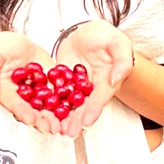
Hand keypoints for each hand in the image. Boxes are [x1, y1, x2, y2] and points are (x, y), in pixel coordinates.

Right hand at [0, 32, 59, 134]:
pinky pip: (60, 93)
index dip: (23, 112)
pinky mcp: (50, 85)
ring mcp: (38, 92)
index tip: (30, 119)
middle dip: (43, 120)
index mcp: (7, 93)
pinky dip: (68, 100)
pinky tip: (76, 106)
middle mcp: (23, 97)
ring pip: (48, 106)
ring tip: (65, 125)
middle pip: (33, 110)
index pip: (15, 104)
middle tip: (52, 128)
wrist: (14, 45)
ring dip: (57, 117)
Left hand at [53, 20, 133, 136]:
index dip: (94, 109)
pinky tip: (41, 111)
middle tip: (69, 132)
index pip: (101, 98)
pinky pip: (54, 91)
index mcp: (106, 82)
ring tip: (55, 129)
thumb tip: (116, 79)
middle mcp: (91, 88)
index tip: (87, 121)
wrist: (88, 31)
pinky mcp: (61, 80)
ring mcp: (75, 85)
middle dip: (76, 120)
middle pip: (83, 106)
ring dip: (62, 116)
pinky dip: (48, 102)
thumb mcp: (119, 44)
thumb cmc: (107, 37)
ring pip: (68, 103)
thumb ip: (122, 61)